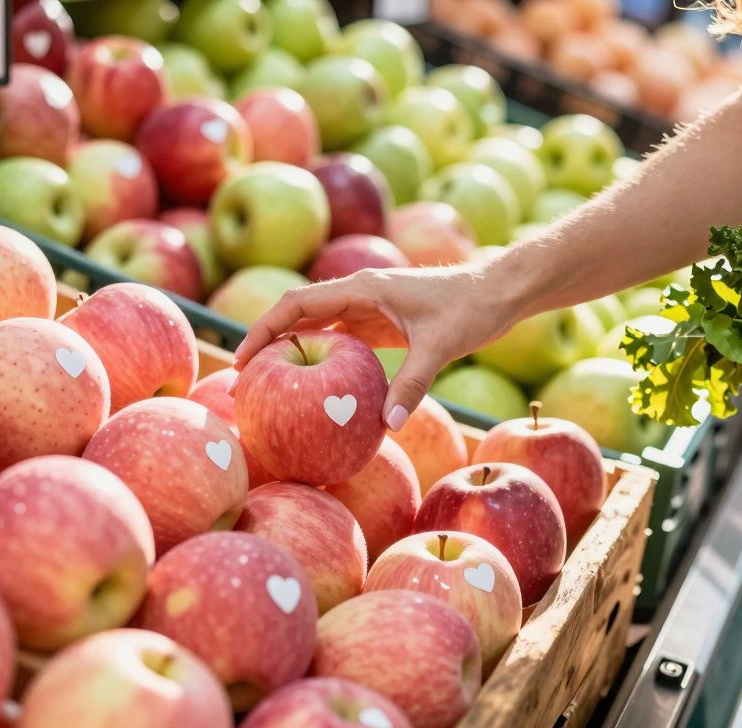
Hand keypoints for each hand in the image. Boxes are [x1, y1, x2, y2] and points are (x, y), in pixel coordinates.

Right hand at [233, 265, 517, 429]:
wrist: (498, 291)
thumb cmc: (471, 308)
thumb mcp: (440, 347)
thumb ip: (412, 384)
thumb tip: (389, 426)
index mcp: (363, 287)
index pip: (298, 304)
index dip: (265, 329)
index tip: (243, 358)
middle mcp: (358, 293)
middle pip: (297, 315)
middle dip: (267, 344)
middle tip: (245, 382)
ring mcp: (368, 307)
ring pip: (316, 327)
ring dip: (291, 352)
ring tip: (268, 387)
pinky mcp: (380, 323)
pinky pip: (339, 340)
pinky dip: (320, 359)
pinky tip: (312, 389)